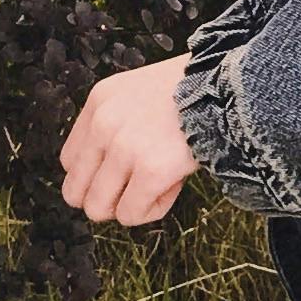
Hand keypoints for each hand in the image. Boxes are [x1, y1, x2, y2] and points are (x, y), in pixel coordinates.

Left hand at [60, 57, 197, 228]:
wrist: (230, 86)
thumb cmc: (193, 91)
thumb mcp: (138, 93)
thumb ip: (115, 126)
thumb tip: (105, 177)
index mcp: (99, 102)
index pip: (69, 162)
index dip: (96, 175)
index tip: (124, 172)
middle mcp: (103, 124)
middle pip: (76, 192)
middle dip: (106, 197)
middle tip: (137, 187)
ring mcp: (124, 148)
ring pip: (99, 209)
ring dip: (128, 206)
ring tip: (157, 185)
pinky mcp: (151, 171)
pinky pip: (131, 215)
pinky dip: (152, 210)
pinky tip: (174, 186)